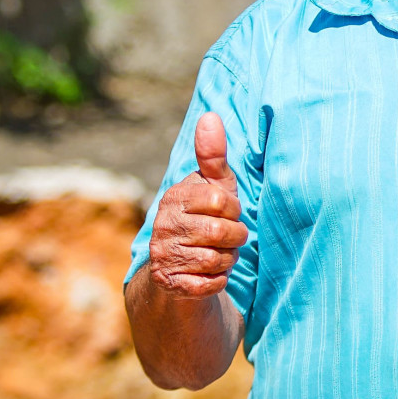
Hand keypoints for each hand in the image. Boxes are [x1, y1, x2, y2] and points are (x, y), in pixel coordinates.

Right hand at [147, 113, 249, 298]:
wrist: (180, 269)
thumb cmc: (206, 219)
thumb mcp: (214, 187)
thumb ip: (213, 155)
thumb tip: (209, 116)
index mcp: (175, 196)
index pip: (221, 200)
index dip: (234, 210)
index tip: (228, 213)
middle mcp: (163, 224)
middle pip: (222, 232)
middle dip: (234, 238)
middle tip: (227, 238)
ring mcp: (163, 254)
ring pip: (217, 259)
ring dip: (226, 260)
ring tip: (217, 254)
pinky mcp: (169, 282)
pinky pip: (209, 283)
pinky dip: (217, 280)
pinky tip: (209, 273)